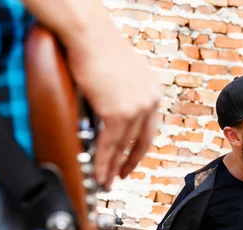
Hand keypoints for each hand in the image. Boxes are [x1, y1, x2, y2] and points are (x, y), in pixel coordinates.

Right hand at [23, 0, 161, 188]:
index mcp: (152, 92)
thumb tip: (111, 110)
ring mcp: (136, 108)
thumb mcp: (121, 74)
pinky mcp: (118, 112)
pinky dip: (103, 161)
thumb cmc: (99, 48)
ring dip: (111, 167)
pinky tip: (98, 172)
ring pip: (122, 147)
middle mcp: (149, 101)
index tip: (130, 162)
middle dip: (127, 164)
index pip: (148, 130)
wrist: (90, 35)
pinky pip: (109, 144)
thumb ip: (122, 95)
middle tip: (117, 178)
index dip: (138, 150)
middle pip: (139, 142)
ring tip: (104, 181)